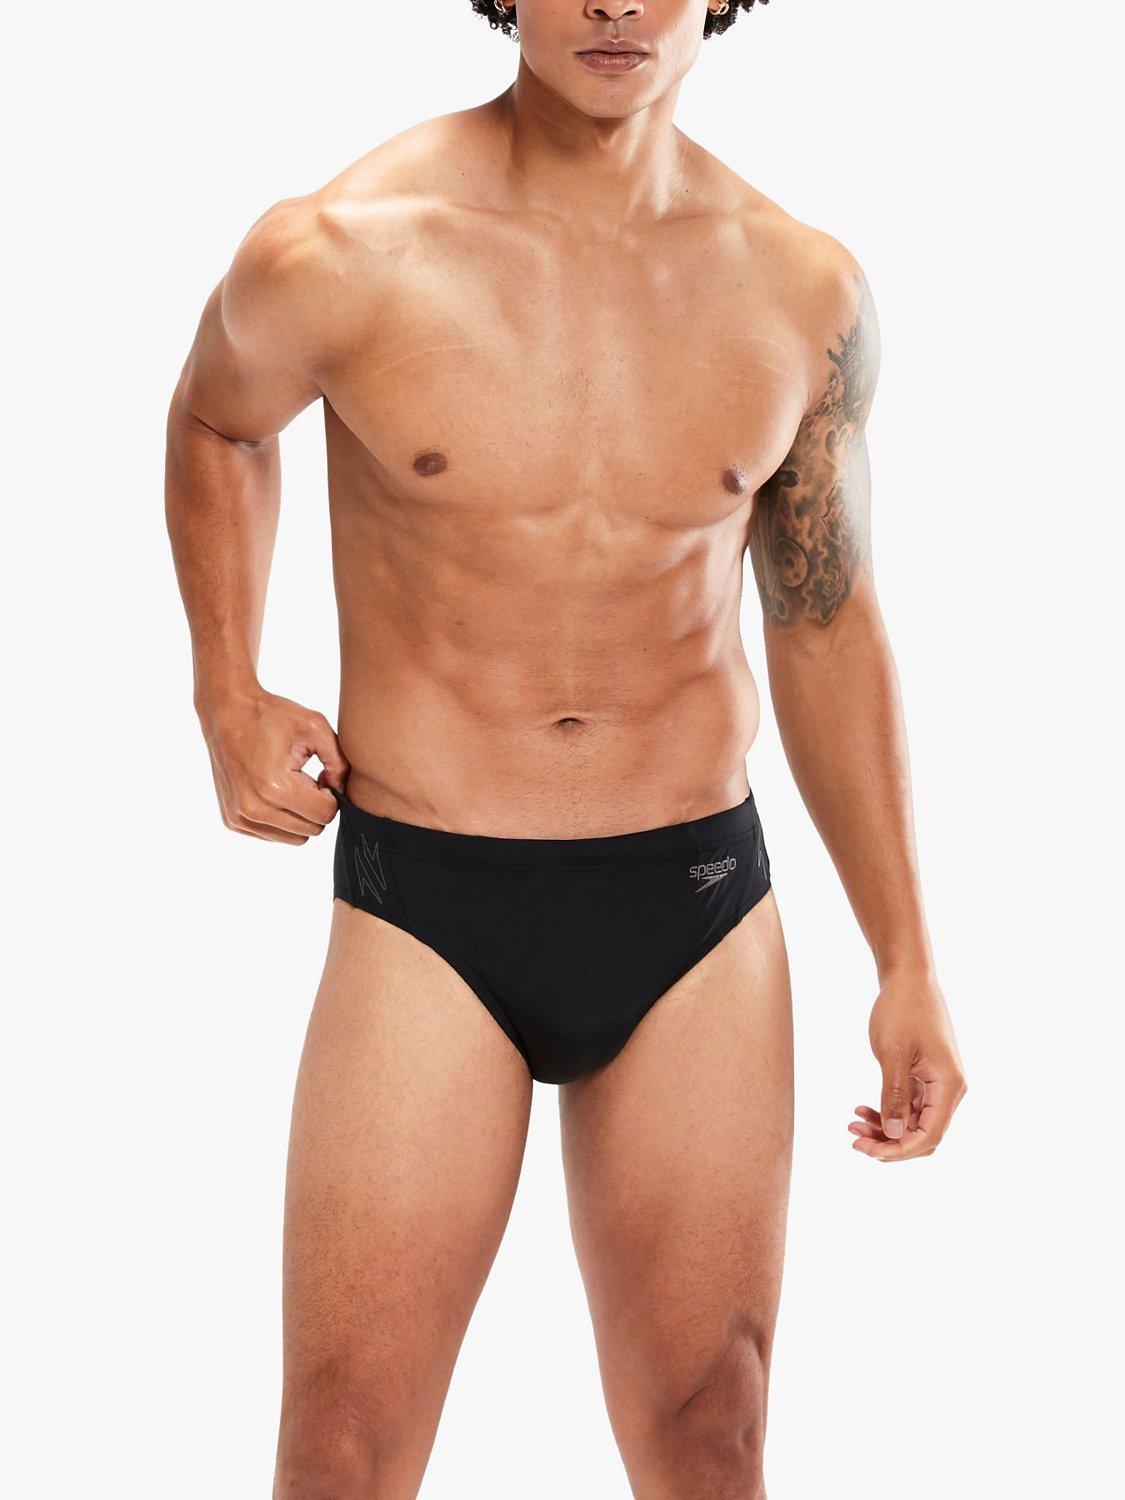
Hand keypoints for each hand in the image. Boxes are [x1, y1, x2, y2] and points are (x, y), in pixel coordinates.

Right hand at [198, 686, 348, 844]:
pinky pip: (273, 834)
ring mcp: (240, 817)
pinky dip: (280, 818)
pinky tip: (274, 791)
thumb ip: (339, 764)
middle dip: (316, 806)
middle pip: (311, 829)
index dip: (331, 795)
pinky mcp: (232, 820)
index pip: (325, 814)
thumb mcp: (315, 728)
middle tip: (306, 779)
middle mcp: (254, 809)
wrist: (226, 712)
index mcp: (275, 787)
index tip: (320, 775)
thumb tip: (342, 793)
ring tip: (290, 785)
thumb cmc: (272, 716)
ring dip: (299, 815)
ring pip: (294, 838)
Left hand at [849, 972, 966, 1161]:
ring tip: (852, 1125)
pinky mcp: (925, 1077)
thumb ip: (894, 1095)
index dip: (899, 1150)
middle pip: (923, 1135)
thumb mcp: (893, 1053)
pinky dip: (887, 1111)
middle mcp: (949, 1089)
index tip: (867, 1151)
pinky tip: (861, 1109)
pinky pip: (909, 1106)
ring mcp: (938, 1084)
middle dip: (890, 1143)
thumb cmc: (902, 1010)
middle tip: (854, 1140)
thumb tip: (894, 1134)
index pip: (929, 1135)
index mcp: (949, 1086)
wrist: (908, 978)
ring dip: (885, 1129)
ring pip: (913, 1123)